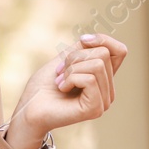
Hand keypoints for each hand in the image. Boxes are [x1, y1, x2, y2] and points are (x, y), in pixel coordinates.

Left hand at [2, 33, 128, 148]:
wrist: (29, 109)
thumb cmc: (44, 86)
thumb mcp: (65, 59)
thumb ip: (82, 49)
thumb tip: (92, 39)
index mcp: (104, 79)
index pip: (120, 51)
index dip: (103, 39)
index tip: (82, 40)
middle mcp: (108, 91)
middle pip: (103, 54)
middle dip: (75, 56)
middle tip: (60, 72)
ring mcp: (104, 101)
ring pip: (97, 65)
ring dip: (71, 69)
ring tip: (60, 82)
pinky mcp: (95, 108)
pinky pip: (89, 79)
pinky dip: (70, 79)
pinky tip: (62, 89)